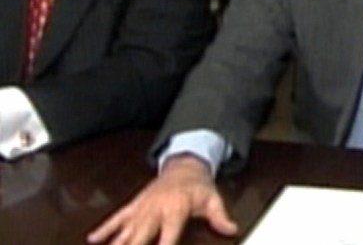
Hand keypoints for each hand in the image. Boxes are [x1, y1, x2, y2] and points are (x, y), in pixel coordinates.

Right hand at [87, 155, 236, 244]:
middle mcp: (155, 209)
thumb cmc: (198, 186)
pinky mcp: (134, 205)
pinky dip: (104, 229)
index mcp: (175, 209)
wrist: (185, 165)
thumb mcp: (212, 199)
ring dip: (116, 243)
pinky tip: (93, 239)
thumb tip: (231, 229)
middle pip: (140, 236)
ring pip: (125, 229)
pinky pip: (117, 218)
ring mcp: (142, 208)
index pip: (168, 236)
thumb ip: (219, 216)